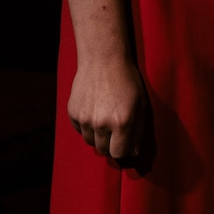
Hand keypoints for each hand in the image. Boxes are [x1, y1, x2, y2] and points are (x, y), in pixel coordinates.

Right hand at [67, 54, 151, 169]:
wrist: (103, 60)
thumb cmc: (127, 81)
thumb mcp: (140, 105)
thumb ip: (138, 131)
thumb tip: (134, 152)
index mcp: (122, 122)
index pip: (119, 153)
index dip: (123, 150)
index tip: (126, 143)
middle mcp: (101, 123)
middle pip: (103, 150)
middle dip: (111, 145)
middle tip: (116, 132)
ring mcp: (84, 118)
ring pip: (90, 141)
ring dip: (98, 137)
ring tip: (106, 119)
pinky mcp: (72, 113)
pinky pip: (79, 130)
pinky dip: (87, 127)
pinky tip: (94, 111)